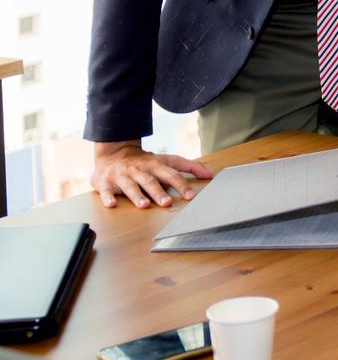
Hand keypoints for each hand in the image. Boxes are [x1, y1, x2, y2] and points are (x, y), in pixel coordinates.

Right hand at [90, 142, 213, 208]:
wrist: (113, 153)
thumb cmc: (144, 162)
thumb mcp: (166, 161)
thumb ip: (188, 167)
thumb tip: (210, 175)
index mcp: (155, 165)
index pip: (171, 174)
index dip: (181, 185)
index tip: (190, 196)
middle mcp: (140, 170)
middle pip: (150, 181)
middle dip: (159, 192)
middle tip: (167, 203)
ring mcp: (122, 176)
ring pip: (131, 186)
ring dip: (137, 196)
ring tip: (144, 205)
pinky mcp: (105, 182)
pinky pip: (106, 191)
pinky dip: (108, 197)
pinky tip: (111, 204)